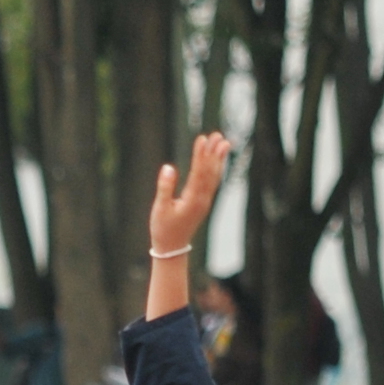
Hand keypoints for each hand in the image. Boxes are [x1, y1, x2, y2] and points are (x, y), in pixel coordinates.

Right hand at [147, 131, 231, 259]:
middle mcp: (203, 200)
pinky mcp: (203, 202)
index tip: (202, 139)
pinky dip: (216, 169)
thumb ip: (165, 187)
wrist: (172, 248)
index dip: (201, 155)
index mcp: (192, 200)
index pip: (198, 173)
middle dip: (214, 153)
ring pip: (215, 177)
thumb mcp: (160, 208)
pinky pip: (213, 182)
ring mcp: (205, 201)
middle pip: (211, 172)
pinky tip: (218, 160)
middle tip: (218, 135)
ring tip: (223, 142)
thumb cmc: (163, 228)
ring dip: (219, 159)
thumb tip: (168, 168)